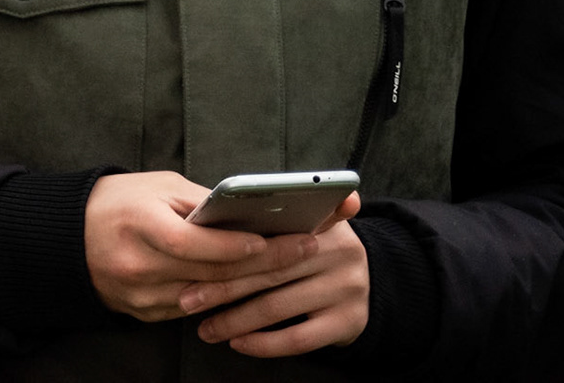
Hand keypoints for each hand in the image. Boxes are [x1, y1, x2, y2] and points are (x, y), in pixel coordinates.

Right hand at [84, 171, 320, 321]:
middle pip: (212, 272)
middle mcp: (139, 265)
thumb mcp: (157, 187)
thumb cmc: (118, 201)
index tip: (273, 238)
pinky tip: (252, 284)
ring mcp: (141, 295)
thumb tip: (250, 213)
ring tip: (290, 265)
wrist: (67, 236)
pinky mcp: (144, 314)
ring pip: (209, 296)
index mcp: (139, 224)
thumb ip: (200, 203)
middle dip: (265, 261)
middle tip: (305, 247)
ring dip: (253, 282)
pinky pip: (193, 308)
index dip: (235, 244)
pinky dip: (224, 295)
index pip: (194, 242)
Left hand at [180, 193, 367, 355]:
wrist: (376, 282)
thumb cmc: (317, 250)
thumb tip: (208, 221)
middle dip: (221, 287)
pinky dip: (264, 343)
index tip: (194, 256)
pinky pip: (298, 338)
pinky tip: (239, 343)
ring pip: (276, 306)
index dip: (230, 247)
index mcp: (322, 220)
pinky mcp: (348, 322)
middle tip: (187, 299)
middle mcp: (338, 251)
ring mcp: (345, 288)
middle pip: (266, 270)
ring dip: (234, 320)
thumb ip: (272, 220)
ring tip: (206, 328)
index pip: (270, 231)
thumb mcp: (308, 224)